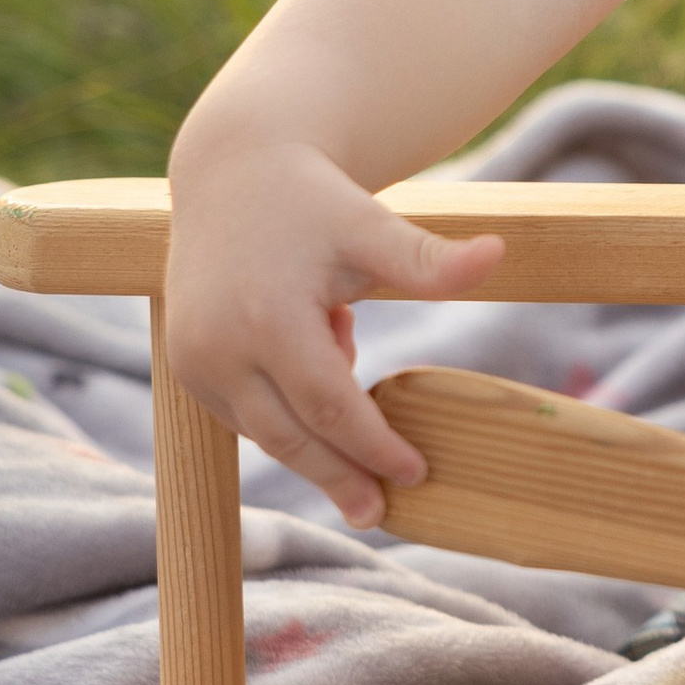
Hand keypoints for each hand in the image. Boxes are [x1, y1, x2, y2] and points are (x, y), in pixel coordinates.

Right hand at [163, 135, 504, 527]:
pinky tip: (320, 391)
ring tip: (360, 474)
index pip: (331, 407)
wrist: (233, 171)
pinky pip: (242, 415)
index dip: (375, 447)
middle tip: (379, 513)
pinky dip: (284, 421)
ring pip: (264, 432)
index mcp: (268, 319)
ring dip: (313, 454)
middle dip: (340, 478)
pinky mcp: (187, 366)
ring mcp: (195, 362)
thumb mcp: (372, 225)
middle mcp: (219, 348)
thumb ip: (428, 259)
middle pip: (291, 437)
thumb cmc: (314, 202)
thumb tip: (497, 254)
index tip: (415, 473)